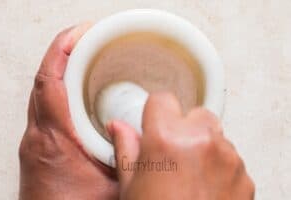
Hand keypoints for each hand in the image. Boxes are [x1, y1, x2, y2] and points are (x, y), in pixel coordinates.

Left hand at [19, 23, 117, 199]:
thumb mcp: (112, 185)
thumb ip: (129, 159)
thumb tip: (149, 136)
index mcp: (53, 139)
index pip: (49, 82)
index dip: (63, 50)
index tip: (81, 33)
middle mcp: (38, 135)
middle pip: (44, 80)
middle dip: (65, 52)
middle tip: (88, 38)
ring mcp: (35, 139)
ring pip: (43, 91)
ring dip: (62, 69)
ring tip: (84, 55)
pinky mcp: (39, 144)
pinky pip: (46, 104)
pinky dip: (60, 87)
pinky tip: (77, 88)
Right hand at [108, 93, 254, 199]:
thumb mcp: (129, 185)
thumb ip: (125, 148)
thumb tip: (117, 127)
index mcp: (167, 139)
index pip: (162, 99)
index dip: (155, 111)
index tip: (154, 122)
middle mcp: (201, 141)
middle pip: (194, 113)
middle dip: (183, 127)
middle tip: (172, 152)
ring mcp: (227, 157)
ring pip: (214, 133)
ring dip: (203, 144)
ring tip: (189, 173)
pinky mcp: (243, 174)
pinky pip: (229, 156)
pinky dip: (219, 164)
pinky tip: (205, 185)